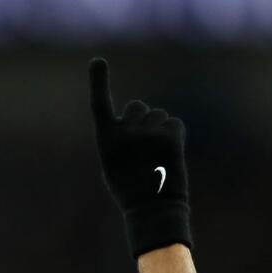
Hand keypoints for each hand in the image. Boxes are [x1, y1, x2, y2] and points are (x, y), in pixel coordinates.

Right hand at [89, 58, 191, 256]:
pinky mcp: (170, 136)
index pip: (100, 105)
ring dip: (158, 130)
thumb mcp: (113, 163)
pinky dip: (174, 136)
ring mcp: (148, 134)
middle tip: (143, 148)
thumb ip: (119, 138)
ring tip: (156, 156)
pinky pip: (174, 123)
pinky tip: (170, 155)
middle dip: (141, 120)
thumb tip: (135, 116)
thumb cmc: (130, 190)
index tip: (97, 61)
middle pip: (137, 108)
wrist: (152, 211)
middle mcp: (125, 133)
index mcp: (106, 141)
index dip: (98, 81)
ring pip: (157, 116)